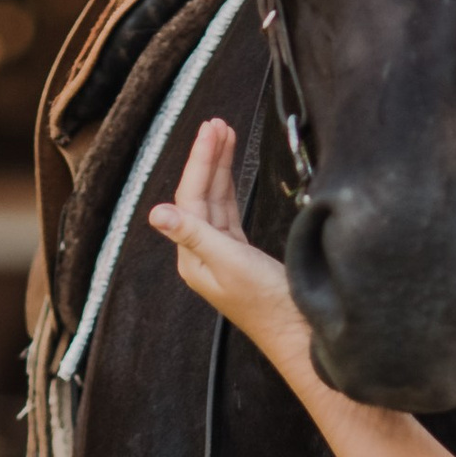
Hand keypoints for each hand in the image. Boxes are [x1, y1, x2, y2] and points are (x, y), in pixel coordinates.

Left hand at [150, 118, 310, 374]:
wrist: (299, 334)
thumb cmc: (267, 305)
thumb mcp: (231, 264)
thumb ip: (195, 235)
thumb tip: (156, 213)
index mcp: (192, 256)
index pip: (190, 197)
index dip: (200, 160)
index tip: (212, 129)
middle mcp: (201, 254)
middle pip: (200, 195)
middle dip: (208, 157)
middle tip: (217, 122)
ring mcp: (221, 254)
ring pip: (215, 201)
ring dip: (219, 167)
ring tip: (224, 134)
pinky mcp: (241, 255)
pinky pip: (229, 211)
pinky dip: (230, 187)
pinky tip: (230, 172)